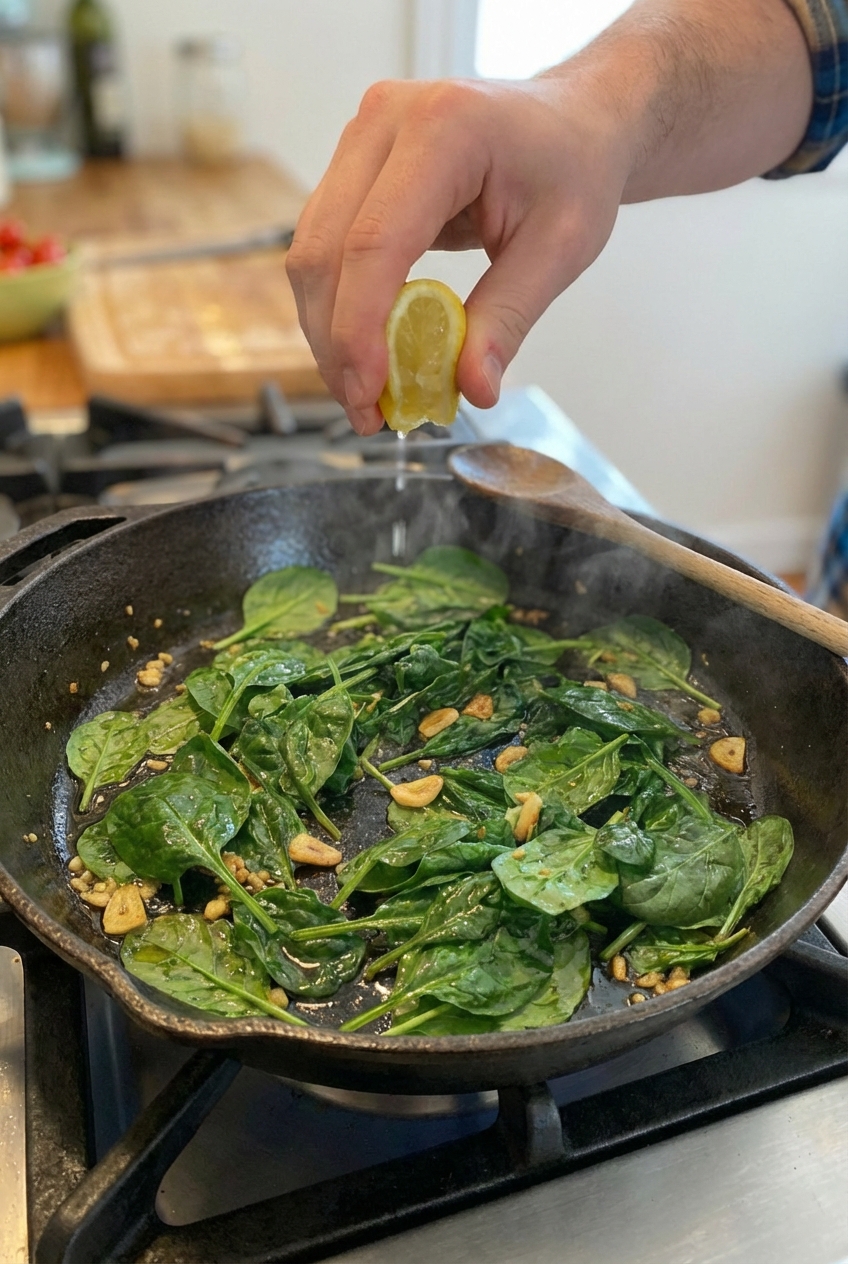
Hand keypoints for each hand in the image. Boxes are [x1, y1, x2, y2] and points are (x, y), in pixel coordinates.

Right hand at [286, 75, 632, 433]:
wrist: (571, 123)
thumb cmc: (573, 170)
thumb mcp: (561, 248)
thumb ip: (508, 318)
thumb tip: (471, 388)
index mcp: (444, 128)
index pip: (375, 242)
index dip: (360, 326)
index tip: (369, 393)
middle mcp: (386, 120)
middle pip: (326, 250)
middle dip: (335, 343)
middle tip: (365, 412)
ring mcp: (361, 138)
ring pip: (311, 252)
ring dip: (328, 332)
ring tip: (363, 393)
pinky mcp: (352, 164)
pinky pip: (324, 246)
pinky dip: (338, 307)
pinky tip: (363, 352)